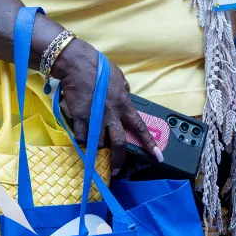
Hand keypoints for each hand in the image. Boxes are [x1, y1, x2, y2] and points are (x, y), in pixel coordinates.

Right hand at [50, 38, 155, 173]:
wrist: (77, 64)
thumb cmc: (99, 68)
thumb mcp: (119, 78)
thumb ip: (123, 91)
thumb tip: (125, 95)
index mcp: (124, 104)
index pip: (140, 128)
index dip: (150, 143)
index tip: (158, 157)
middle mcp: (112, 114)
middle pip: (120, 143)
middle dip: (120, 159)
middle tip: (118, 171)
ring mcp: (95, 117)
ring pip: (100, 142)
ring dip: (98, 147)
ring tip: (95, 149)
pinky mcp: (80, 118)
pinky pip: (82, 136)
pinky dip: (82, 139)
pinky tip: (81, 137)